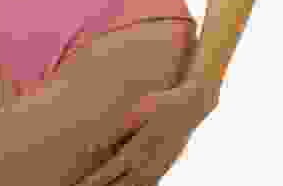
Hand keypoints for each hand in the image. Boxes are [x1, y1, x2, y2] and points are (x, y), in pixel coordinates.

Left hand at [75, 82, 219, 185]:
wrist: (190, 107)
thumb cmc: (160, 103)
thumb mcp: (137, 110)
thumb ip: (116, 129)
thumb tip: (93, 144)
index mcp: (136, 150)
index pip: (108, 173)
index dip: (92, 183)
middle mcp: (146, 166)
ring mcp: (155, 171)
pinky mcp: (161, 171)